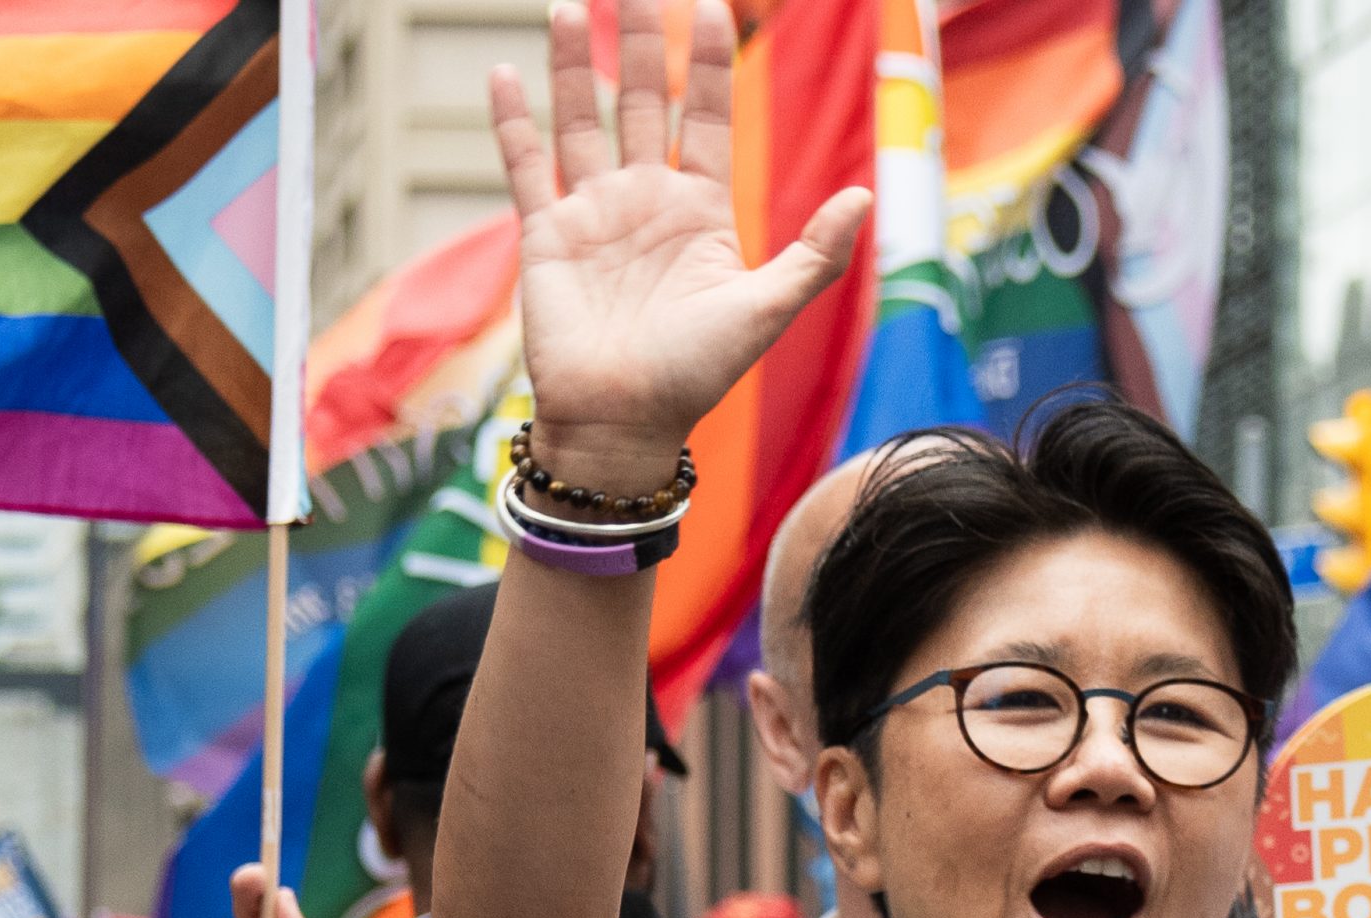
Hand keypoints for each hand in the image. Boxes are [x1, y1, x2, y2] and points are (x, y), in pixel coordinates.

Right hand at [490, 0, 869, 496]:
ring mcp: (592, 213)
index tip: (711, 4)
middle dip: (639, 41)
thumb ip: (814, 255)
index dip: (706, 62)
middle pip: (640, 100)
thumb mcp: (765, 310)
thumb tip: (865, 197)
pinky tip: (505, 70)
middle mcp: (644, 200)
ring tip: (567, 6)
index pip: (703, 115)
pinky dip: (513, 120)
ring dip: (575, 64)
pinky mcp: (544, 236)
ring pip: (581, 118)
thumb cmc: (694, 375)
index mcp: (699, 210)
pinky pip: (526, 165)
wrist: (622, 423)